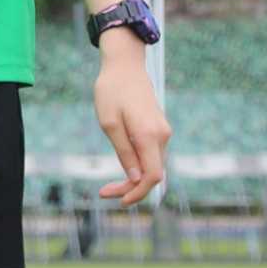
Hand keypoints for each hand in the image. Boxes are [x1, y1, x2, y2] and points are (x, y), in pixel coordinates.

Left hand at [93, 40, 169, 205]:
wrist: (125, 66)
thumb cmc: (112, 91)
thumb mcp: (109, 123)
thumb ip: (123, 151)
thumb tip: (135, 177)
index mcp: (149, 135)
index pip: (152, 176)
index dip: (138, 192)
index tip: (118, 201)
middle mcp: (162, 136)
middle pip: (153, 174)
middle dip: (131, 188)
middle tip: (103, 193)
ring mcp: (163, 132)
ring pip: (153, 166)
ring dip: (134, 179)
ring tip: (108, 185)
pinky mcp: (159, 129)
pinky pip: (151, 155)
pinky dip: (138, 167)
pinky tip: (122, 169)